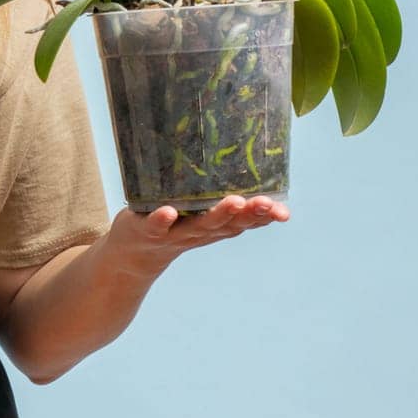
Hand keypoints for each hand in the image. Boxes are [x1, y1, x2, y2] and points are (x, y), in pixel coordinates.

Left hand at [103, 195, 289, 279]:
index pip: (245, 222)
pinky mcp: (147, 230)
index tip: (284, 212)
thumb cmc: (172, 223)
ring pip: (198, 226)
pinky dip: (163, 220)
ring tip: (233, 202)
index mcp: (215, 226)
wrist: (133, 254)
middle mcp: (199, 232)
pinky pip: (155, 226)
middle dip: (248, 214)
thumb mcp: (200, 213)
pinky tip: (168, 212)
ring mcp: (173, 233)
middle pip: (227, 224)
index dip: (264, 218)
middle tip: (265, 203)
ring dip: (217, 215)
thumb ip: (221, 198)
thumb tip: (248, 164)